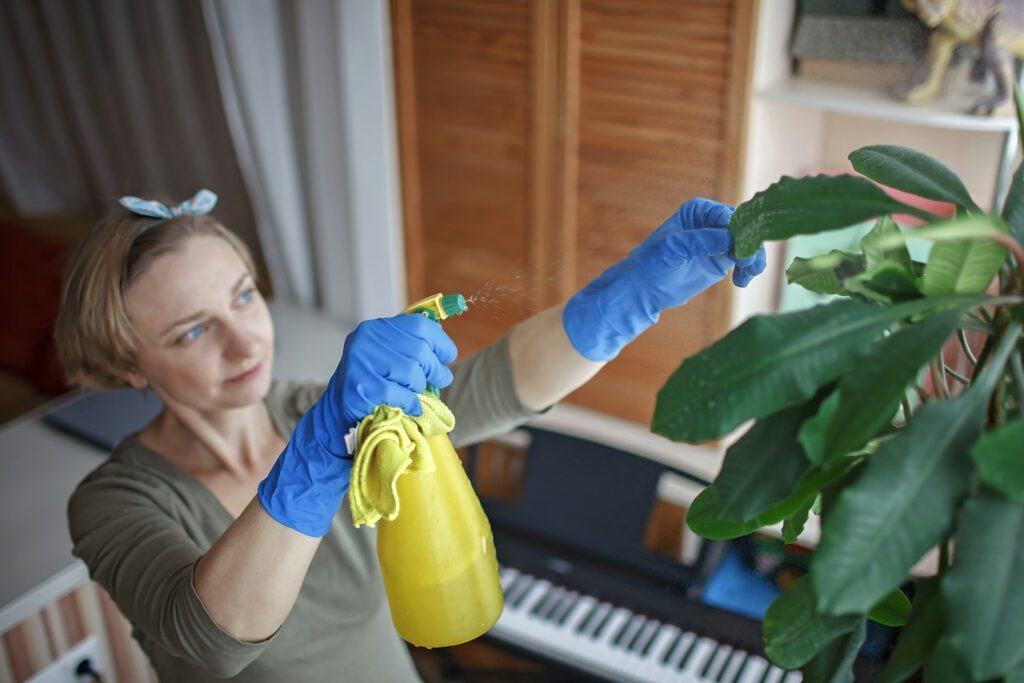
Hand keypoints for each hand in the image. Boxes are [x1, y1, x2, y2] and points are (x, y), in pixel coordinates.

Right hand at [258, 314, 457, 535]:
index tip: (447, 356)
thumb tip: (447, 352)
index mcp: (376, 328)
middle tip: (439, 380)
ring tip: (415, 394)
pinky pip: (400, 394)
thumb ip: (411, 348)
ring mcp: (360, 363)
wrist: (337, 415)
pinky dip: (410, 403)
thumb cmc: (371, 385)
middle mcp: (366, 340)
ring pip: (412, 373)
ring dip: (419, 388)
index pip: (419, 325)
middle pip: (419, 350)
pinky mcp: (360, 387)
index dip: (440, 342)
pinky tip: (410, 406)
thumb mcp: (387, 357)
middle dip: (435, 369)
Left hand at [563, 197, 766, 360]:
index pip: (727, 216)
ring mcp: (719, 241)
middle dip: (750, 245)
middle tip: (747, 265)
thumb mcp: (672, 249)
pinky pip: (745, 260)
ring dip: (753, 259)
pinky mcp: (723, 260)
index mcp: (698, 210)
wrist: (645, 289)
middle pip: (743, 228)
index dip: (738, 231)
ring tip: (747, 275)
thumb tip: (730, 238)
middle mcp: (712, 222)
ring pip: (748, 244)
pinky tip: (742, 282)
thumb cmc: (652, 263)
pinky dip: (748, 269)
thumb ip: (700, 241)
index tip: (741, 248)